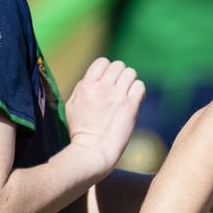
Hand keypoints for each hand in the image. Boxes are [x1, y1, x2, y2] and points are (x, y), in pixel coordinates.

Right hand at [65, 58, 145, 177]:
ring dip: (130, 81)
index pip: (102, 62)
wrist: (92, 151)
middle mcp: (102, 87)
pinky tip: (135, 100)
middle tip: (119, 88)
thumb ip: (82, 89)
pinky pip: (140, 86)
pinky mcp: (130, 106)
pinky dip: (139, 91)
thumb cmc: (80, 131)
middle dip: (120, 75)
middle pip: (118, 66)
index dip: (107, 69)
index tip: (108, 81)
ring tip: (127, 94)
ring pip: (131, 73)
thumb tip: (93, 79)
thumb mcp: (72, 105)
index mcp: (86, 86)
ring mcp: (117, 96)